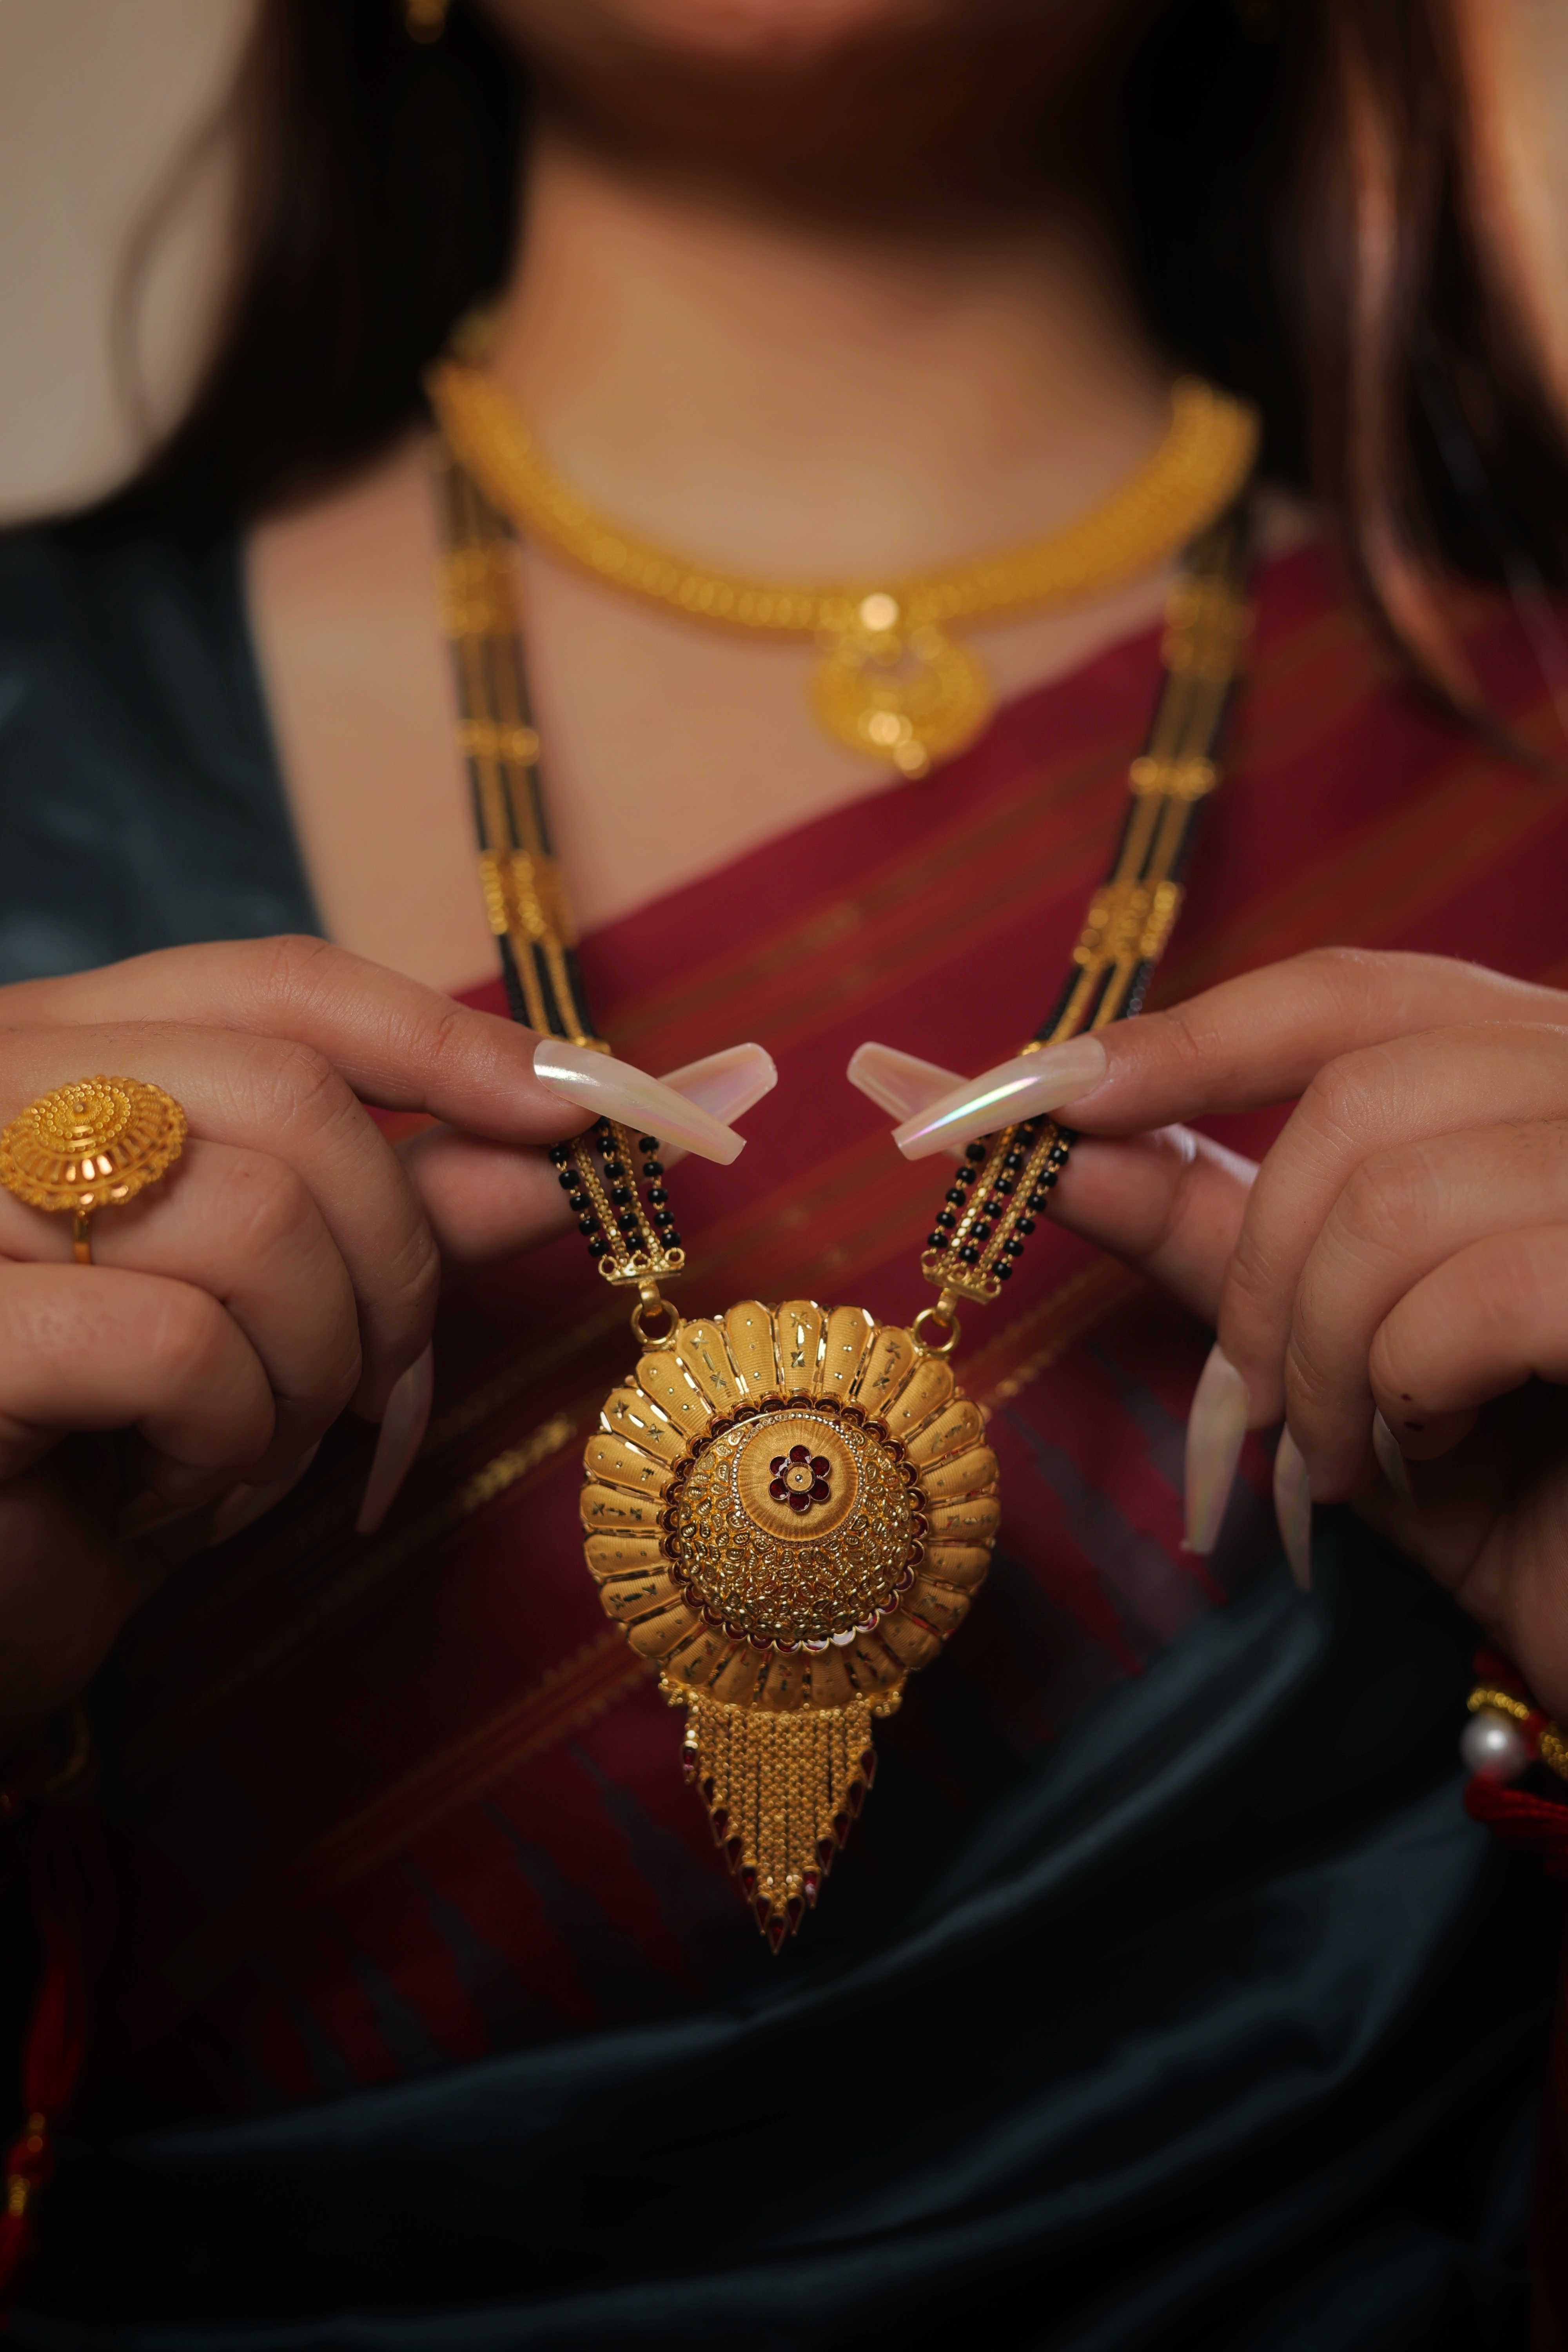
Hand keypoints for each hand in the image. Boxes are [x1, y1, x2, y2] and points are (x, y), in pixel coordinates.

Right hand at [0, 936, 772, 1740]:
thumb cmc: (114, 1452)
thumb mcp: (275, 1309)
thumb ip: (407, 1204)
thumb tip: (569, 1134)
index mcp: (59, 1054)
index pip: (280, 987)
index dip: (442, 1041)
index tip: (572, 1112)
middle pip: (292, 1095)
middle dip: (390, 1257)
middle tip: (377, 1385)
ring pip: (257, 1219)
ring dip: (310, 1370)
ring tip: (247, 1447)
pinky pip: (180, 1344)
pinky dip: (221, 1438)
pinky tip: (163, 1491)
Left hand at [851, 950, 1567, 1717]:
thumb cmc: (1509, 1491)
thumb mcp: (1330, 1349)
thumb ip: (1209, 1228)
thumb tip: (1041, 1140)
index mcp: (1540, 1080)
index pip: (1349, 996)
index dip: (1180, 1040)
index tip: (1019, 1096)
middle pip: (1354, 1093)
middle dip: (1262, 1266)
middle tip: (1260, 1406)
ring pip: (1394, 1193)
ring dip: (1321, 1355)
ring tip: (1349, 1457)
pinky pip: (1476, 1286)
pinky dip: (1406, 1392)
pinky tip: (1435, 1458)